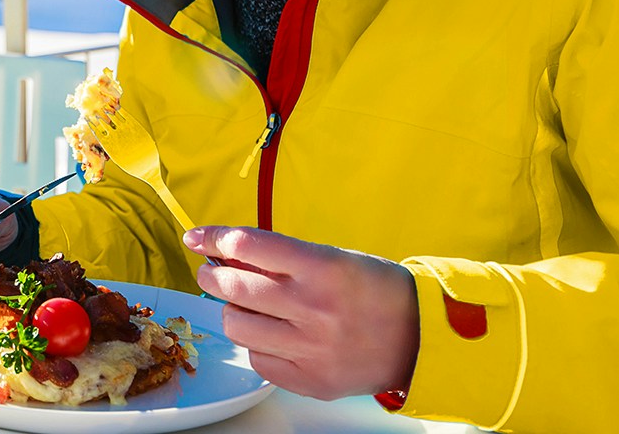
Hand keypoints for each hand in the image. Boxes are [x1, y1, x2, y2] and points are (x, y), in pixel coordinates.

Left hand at [184, 225, 419, 400]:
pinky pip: (258, 360)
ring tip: (241, 306)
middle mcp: (313, 308)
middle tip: (211, 273)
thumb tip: (228, 254)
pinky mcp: (311, 381)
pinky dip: (256, 345)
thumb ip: (284, 259)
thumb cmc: (375, 291)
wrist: (422, 339)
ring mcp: (311, 348)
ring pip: (237, 327)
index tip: (196, 238)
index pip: (247, 246)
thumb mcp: (334, 258)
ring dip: (231, 312)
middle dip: (211, 277)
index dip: (213, 239)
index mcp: (321, 268)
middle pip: (233, 288)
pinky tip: (270, 335)